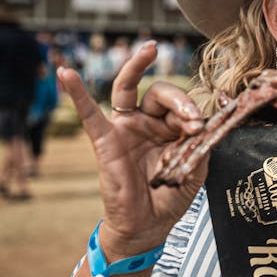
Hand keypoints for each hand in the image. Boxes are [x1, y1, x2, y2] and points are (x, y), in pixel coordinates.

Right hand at [57, 41, 206, 259]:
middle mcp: (148, 122)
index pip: (184, 106)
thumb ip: (201, 144)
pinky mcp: (106, 140)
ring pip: (130, 89)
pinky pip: (89, 114)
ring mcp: (126, 128)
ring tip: (149, 50)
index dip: (194, 112)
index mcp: (172, 128)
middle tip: (191, 119)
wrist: (148, 226)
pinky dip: (76, 93)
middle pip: (162, 94)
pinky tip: (66, 74)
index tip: (201, 128)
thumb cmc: (170, 197)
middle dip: (180, 101)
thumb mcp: (195, 168)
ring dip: (138, 67)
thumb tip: (210, 121)